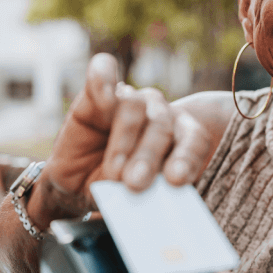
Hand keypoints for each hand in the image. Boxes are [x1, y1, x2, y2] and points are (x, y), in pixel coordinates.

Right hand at [28, 54, 212, 228]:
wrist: (77, 184)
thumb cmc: (115, 191)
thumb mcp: (132, 198)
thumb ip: (147, 189)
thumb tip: (149, 186)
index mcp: (180, 138)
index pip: (194, 139)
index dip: (188, 157)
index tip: (176, 179)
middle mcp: (159, 115)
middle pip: (163, 125)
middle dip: (149, 157)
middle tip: (135, 184)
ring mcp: (130, 100)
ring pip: (135, 106)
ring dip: (124, 140)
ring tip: (114, 170)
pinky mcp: (97, 93)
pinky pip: (103, 74)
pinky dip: (102, 81)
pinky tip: (103, 96)